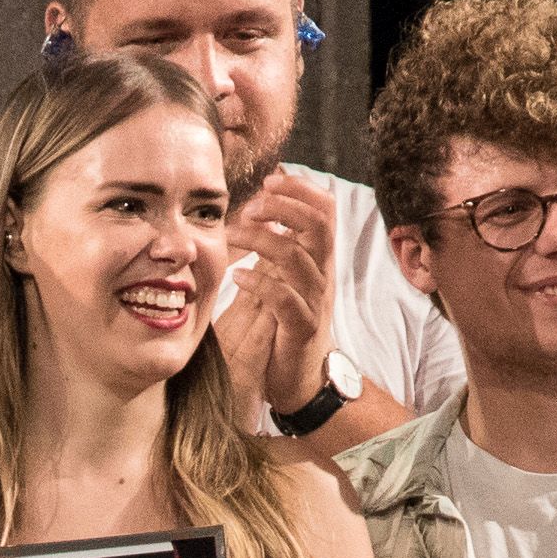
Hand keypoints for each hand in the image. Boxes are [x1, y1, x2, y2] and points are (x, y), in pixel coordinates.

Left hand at [217, 170, 341, 413]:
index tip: (269, 180)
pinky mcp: (300, 328)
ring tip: (230, 235)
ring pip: (295, 258)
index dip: (301, 188)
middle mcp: (323, 274)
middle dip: (282, 206)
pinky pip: (282, 299)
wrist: (303, 377)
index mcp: (320, 258)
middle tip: (249, 207)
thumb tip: (266, 198)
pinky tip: (237, 276)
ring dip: (259, 239)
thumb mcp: (290, 275)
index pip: (325, 208)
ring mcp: (314, 301)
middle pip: (317, 224)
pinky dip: (257, 283)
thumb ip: (284, 240)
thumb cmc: (289, 322)